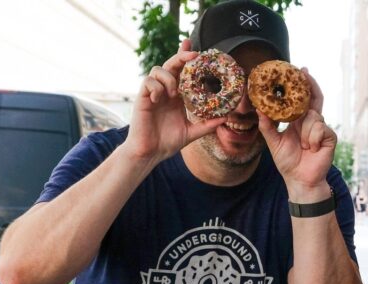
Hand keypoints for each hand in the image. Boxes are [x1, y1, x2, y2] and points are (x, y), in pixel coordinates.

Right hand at [125, 39, 225, 162]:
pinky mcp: (142, 98)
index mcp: (176, 96)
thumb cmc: (168, 142)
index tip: (194, 47)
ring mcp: (153, 93)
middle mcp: (165, 91)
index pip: (181, 71)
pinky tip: (160, 98)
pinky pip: (148, 82)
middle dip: (181, 56)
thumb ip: (207, 125)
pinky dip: (156, 87)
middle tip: (193, 55)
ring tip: (174, 94)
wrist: (150, 153)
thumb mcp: (192, 132)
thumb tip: (225, 118)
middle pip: (171, 64)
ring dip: (169, 78)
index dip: (185, 56)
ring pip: (158, 70)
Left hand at [258, 69, 334, 198]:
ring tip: (303, 146)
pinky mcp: (330, 137)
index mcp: (299, 122)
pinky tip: (311, 148)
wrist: (300, 180)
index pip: (302, 100)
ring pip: (313, 117)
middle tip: (305, 72)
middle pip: (314, 99)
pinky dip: (313, 138)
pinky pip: (320, 129)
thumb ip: (267, 126)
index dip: (303, 86)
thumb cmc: (288, 162)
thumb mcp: (273, 142)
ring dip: (305, 131)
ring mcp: (322, 129)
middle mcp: (311, 122)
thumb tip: (258, 110)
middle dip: (310, 85)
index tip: (299, 70)